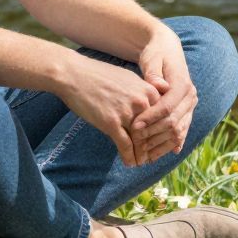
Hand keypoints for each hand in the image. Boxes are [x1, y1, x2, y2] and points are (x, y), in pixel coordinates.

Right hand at [57, 52, 160, 166]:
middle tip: (152, 156)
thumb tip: (152, 102)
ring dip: (142, 155)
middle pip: (154, 131)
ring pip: (141, 141)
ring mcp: (127, 112)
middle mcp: (141, 102)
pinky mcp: (111, 122)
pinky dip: (129, 157)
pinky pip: (125, 145)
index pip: (163, 117)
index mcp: (148, 90)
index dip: (161, 132)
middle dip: (153, 146)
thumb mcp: (129, 77)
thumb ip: (144, 91)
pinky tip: (130, 163)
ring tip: (142, 162)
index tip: (160, 141)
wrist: (74, 75)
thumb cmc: (99, 75)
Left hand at [129, 29, 194, 165]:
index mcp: (183, 84)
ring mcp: (190, 106)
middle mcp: (190, 96)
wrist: (167, 50)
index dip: (151, 118)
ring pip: (178, 131)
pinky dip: (169, 144)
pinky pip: (181, 132)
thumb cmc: (156, 54)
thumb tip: (159, 86)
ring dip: (160, 145)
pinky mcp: (187, 112)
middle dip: (153, 134)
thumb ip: (153, 74)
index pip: (168, 107)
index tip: (134, 126)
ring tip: (143, 154)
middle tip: (135, 142)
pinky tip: (156, 155)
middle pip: (174, 122)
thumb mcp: (152, 59)